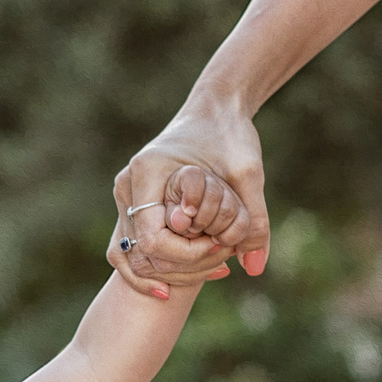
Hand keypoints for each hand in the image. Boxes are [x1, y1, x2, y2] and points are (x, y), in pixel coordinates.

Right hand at [109, 98, 269, 296]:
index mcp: (146, 172)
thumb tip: (254, 269)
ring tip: (216, 269)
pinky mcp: (134, 204)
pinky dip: (164, 263)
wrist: (216, 109)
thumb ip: (254, 220)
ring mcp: (126, 196)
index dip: (185, 256)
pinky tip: (198, 269)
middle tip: (223, 267)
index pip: (152, 239)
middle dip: (181, 270)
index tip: (220, 250)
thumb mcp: (249, 174)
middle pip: (140, 254)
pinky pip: (138, 246)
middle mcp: (127, 186)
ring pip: (135, 256)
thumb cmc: (230, 134)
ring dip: (173, 271)